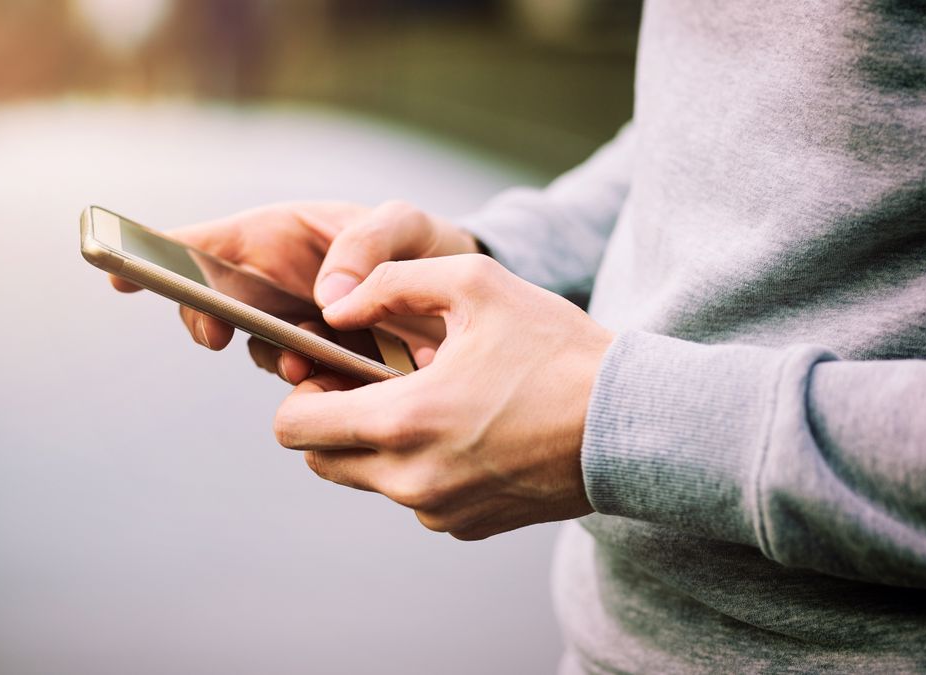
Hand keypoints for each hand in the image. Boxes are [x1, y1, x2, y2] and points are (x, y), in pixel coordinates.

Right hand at [109, 201, 478, 381]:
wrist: (470, 303)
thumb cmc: (427, 246)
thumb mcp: (404, 224)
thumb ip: (369, 244)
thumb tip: (326, 302)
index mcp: (279, 239)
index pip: (203, 244)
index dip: (155, 256)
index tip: (116, 272)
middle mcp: (276, 288)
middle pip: (213, 304)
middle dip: (205, 319)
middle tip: (214, 332)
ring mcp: (296, 332)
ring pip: (258, 352)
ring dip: (273, 359)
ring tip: (304, 361)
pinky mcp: (325, 373)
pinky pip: (301, 387)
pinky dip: (312, 391)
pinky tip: (338, 386)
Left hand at [273, 255, 613, 539]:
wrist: (631, 424)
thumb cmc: (556, 349)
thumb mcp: (475, 285)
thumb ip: (390, 283)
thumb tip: (337, 306)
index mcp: (401, 421)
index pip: (294, 428)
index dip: (301, 393)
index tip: (332, 369)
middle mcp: (410, 480)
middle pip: (321, 460)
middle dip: (332, 421)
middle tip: (374, 383)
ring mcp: (438, 511)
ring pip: (368, 480)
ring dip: (379, 444)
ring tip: (432, 400)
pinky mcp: (467, 527)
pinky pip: (416, 499)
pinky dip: (422, 468)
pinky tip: (467, 430)